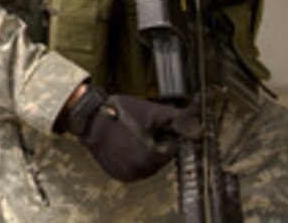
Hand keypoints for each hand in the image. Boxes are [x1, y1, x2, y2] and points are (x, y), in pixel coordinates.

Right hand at [62, 84, 200, 182]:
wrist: (89, 117)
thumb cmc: (119, 113)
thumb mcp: (153, 113)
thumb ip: (179, 122)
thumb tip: (198, 132)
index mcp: (151, 159)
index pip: (171, 147)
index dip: (164, 132)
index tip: (151, 123)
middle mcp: (139, 172)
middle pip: (160, 156)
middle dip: (154, 142)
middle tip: (140, 126)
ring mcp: (126, 174)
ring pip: (146, 162)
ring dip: (143, 149)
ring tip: (130, 133)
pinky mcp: (116, 173)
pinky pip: (132, 166)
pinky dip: (131, 155)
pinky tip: (123, 141)